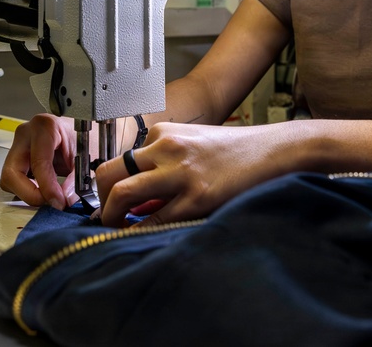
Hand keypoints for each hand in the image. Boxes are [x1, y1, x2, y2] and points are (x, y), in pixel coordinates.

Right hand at [0, 113, 78, 209]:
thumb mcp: (85, 155)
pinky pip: (13, 179)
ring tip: (49, 195)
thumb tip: (63, 199)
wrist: (78, 125)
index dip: (47, 188)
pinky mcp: (16, 155)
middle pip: (12, 173)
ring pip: (9, 179)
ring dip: (28, 193)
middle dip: (30, 194)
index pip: (38, 163)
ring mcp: (17, 144)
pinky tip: (42, 188)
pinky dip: (27, 189)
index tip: (58, 202)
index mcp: (45, 126)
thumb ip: (75, 179)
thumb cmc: (82, 134)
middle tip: (50, 202)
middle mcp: (26, 133)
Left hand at [93, 122, 285, 227]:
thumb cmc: (234, 151)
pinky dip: (138, 232)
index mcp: (164, 133)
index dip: (108, 182)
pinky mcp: (195, 197)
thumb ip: (164, 162)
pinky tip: (136, 238)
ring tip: (111, 229)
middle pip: (111, 172)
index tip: (105, 199)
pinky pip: (153, 220)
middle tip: (102, 217)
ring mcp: (179, 172)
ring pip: (123, 193)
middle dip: (100, 198)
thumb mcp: (193, 143)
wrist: (272, 151)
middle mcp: (166, 148)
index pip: (120, 159)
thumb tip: (139, 198)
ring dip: (110, 216)